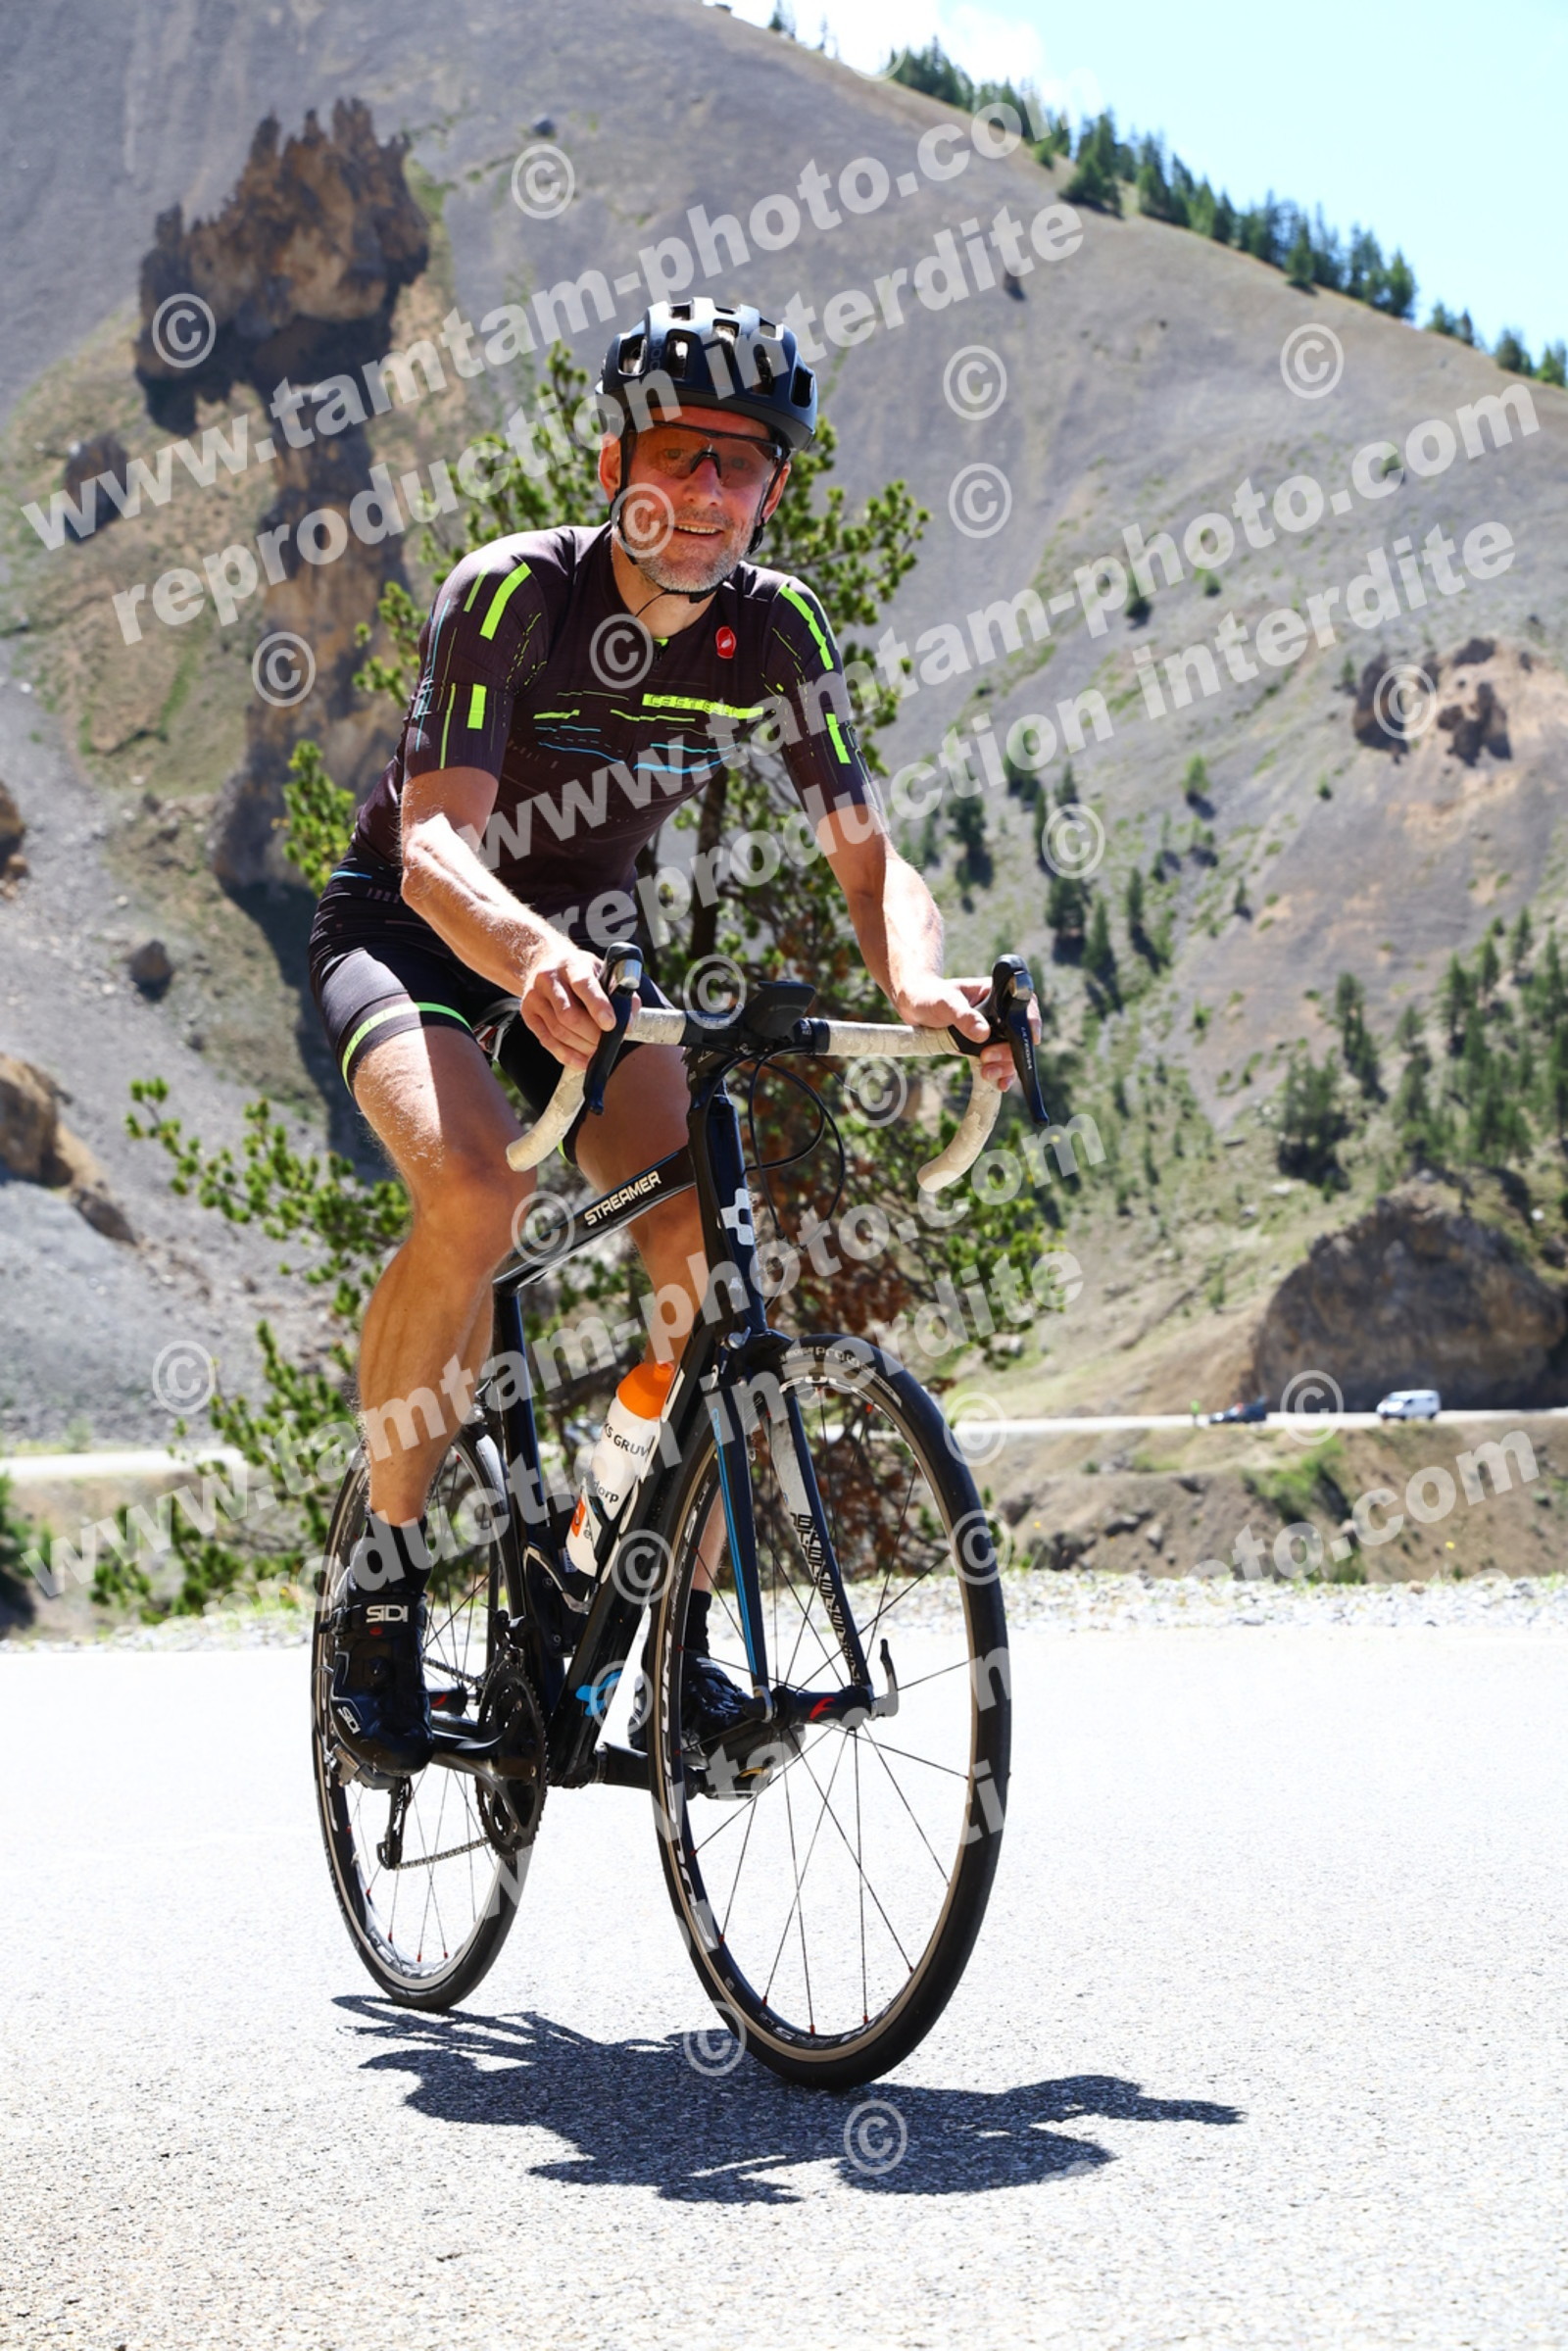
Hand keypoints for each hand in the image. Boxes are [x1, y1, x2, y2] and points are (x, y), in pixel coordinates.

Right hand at [515, 933, 620, 1069]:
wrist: (541, 960)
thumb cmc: (577, 969)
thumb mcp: (599, 969)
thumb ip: (618, 993)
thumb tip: (629, 1023)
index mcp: (571, 965)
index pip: (584, 985)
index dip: (598, 1006)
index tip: (611, 1024)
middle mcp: (549, 979)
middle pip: (569, 1015)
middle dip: (592, 1035)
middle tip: (607, 1043)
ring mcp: (534, 997)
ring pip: (558, 1031)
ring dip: (581, 1047)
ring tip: (596, 1051)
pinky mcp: (528, 1014)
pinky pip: (547, 1041)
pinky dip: (566, 1055)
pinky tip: (582, 1060)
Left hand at [892, 974, 1041, 1092]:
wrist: (914, 1007)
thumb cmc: (930, 995)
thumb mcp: (946, 1004)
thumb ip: (964, 1017)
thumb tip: (983, 1033)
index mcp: (996, 994)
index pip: (1024, 1005)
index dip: (1031, 1022)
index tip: (1031, 1038)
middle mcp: (999, 1013)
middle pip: (1018, 1035)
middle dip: (1009, 1052)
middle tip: (987, 1057)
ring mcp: (993, 1031)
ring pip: (1011, 1052)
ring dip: (1004, 1066)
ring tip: (988, 1072)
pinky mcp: (984, 1046)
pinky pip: (999, 1062)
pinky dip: (1001, 1074)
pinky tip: (998, 1083)